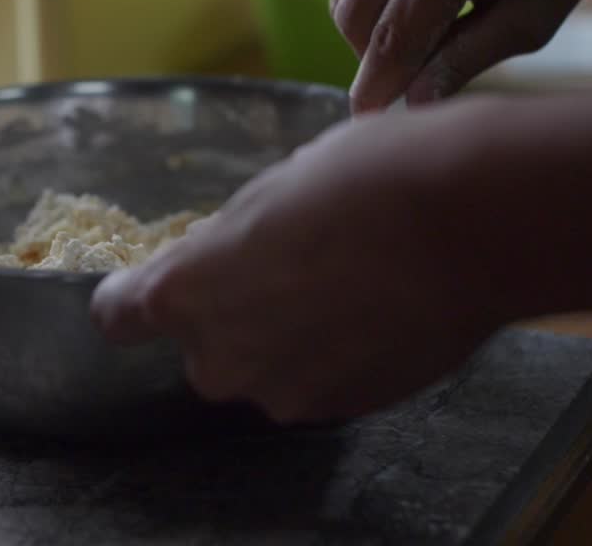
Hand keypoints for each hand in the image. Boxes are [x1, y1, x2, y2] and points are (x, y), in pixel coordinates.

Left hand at [89, 103, 511, 422]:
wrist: (474, 224)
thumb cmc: (365, 180)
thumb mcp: (271, 189)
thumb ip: (230, 244)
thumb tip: (230, 258)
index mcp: (183, 293)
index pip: (118, 316)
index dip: (133, 296)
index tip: (153, 283)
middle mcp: (220, 359)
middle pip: (201, 345)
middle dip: (228, 314)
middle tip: (281, 266)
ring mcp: (284, 392)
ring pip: (263, 366)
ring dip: (284, 337)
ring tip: (342, 284)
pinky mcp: (342, 410)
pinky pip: (315, 380)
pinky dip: (332, 354)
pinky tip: (373, 309)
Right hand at [331, 0, 591, 111]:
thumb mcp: (538, 10)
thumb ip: (469, 59)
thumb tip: (413, 102)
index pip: (393, 35)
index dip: (378, 86)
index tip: (369, 122)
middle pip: (353, 14)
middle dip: (375, 55)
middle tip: (412, 71)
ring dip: (374, 19)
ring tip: (429, 17)